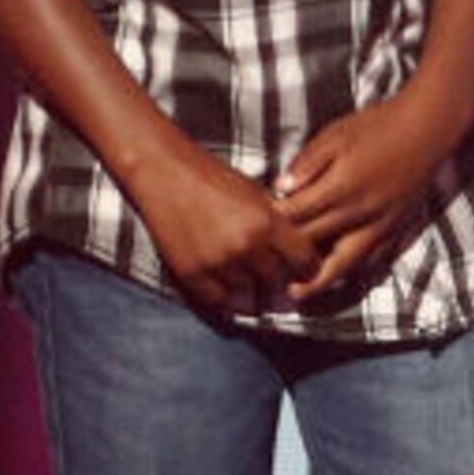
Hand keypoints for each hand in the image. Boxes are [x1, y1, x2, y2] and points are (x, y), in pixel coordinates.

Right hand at [135, 144, 322, 315]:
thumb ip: (276, 223)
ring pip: (249, 296)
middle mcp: (245, 246)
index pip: (303, 260)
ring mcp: (217, 263)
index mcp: (267, 222)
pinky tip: (235, 296)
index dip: (308, 268)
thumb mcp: (256, 194)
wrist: (165, 173)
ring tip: (260, 293)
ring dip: (255, 295)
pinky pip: (218, 301)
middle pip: (277, 281)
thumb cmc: (213, 177)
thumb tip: (296, 248)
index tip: (306, 271)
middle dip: (282, 284)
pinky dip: (228, 301)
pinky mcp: (190, 274)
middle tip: (284, 286)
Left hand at [277, 89, 467, 297]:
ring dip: (318, 280)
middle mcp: (359, 212)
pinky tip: (339, 274)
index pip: (296, 217)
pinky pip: (373, 258)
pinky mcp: (396, 226)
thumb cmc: (379, 125)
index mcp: (341, 187)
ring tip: (297, 291)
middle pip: (314, 244)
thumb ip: (307, 163)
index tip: (256, 228)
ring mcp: (380, 223)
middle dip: (286, 257)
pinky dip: (353, 271)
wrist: (428, 126)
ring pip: (345, 263)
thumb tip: (281, 189)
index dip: (273, 225)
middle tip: (264, 267)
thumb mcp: (336, 134)